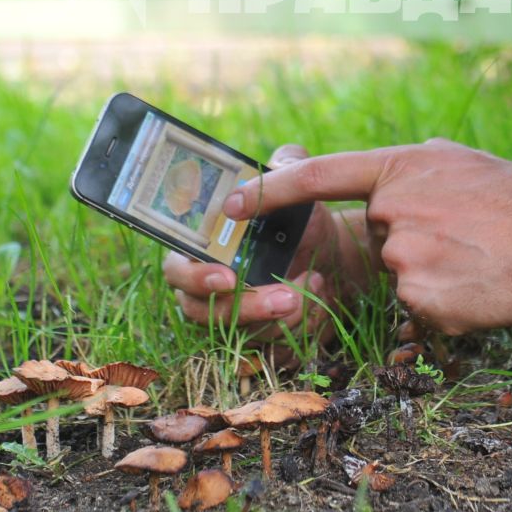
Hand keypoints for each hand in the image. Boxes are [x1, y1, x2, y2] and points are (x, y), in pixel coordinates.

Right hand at [163, 144, 358, 337]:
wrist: (334, 257)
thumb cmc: (300, 220)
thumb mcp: (299, 188)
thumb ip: (289, 166)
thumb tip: (282, 160)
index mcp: (203, 251)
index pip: (177, 270)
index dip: (194, 277)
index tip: (226, 277)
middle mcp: (210, 291)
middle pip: (205, 314)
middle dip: (247, 308)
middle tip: (286, 298)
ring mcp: (234, 321)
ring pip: (243, 336)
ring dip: (281, 319)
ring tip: (314, 290)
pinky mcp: (261, 343)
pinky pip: (272, 351)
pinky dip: (298, 332)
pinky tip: (320, 304)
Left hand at [224, 138, 511, 334]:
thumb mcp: (458, 165)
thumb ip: (411, 176)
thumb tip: (386, 194)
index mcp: (398, 169)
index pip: (316, 176)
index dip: (268, 190)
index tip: (230, 204)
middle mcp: (390, 212)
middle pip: (378, 237)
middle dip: (411, 241)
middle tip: (464, 236)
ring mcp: (401, 258)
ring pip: (399, 275)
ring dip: (432, 273)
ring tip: (478, 260)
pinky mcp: (417, 301)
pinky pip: (419, 306)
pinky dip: (446, 302)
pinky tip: (477, 287)